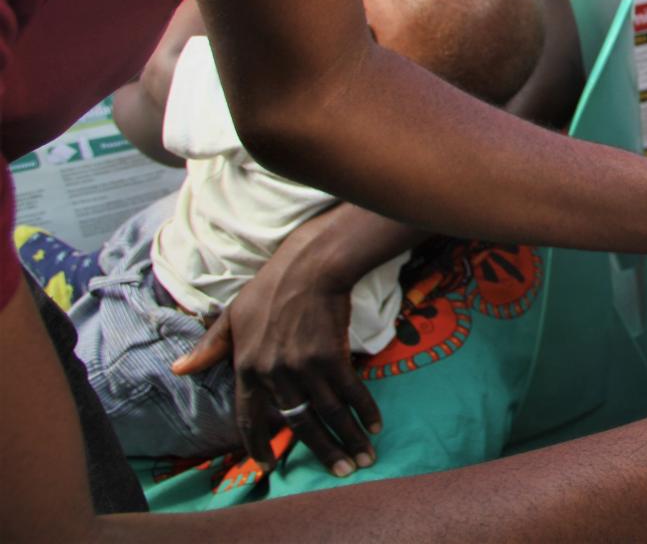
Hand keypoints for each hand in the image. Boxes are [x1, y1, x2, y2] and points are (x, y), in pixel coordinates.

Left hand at [172, 228, 380, 476]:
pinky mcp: (331, 356)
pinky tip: (375, 426)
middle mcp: (273, 374)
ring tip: (363, 459)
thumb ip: (209, 348)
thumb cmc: (269, 288)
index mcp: (245, 369)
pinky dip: (364, 410)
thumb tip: (178, 370)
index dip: (259, 444)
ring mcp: (303, 366)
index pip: (249, 418)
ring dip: (348, 438)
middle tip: (340, 472)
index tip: (269, 464)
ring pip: (327, 413)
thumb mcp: (231, 316)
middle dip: (323, 451)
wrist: (309, 267)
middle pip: (299, 423)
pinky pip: (350, 392)